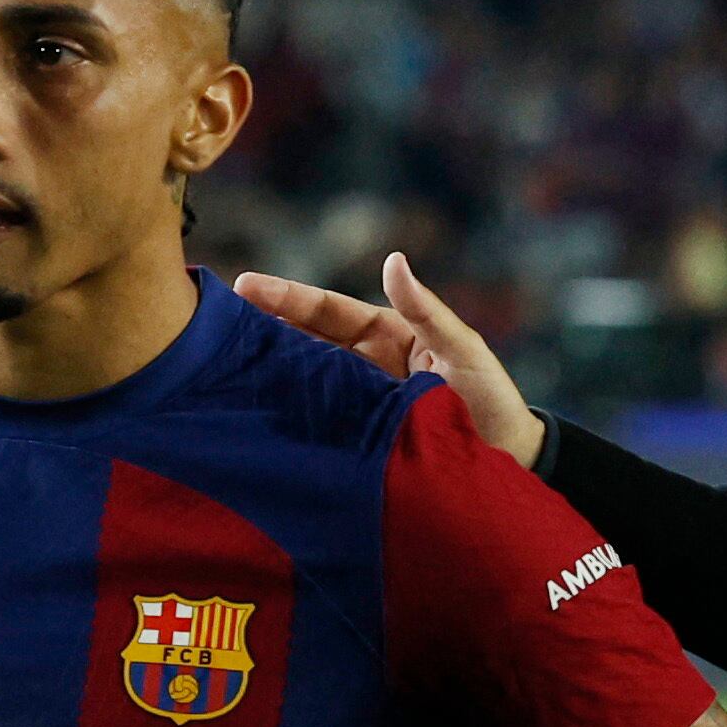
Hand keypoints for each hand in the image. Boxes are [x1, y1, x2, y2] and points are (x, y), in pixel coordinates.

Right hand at [233, 252, 542, 462]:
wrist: (511, 466)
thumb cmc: (492, 402)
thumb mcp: (462, 349)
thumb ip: (426, 310)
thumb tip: (392, 260)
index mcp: (389, 336)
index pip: (329, 311)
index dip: (288, 298)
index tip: (246, 286)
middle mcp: (366, 367)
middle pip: (306, 342)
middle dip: (263, 328)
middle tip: (215, 320)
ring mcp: (359, 405)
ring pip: (306, 382)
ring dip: (270, 372)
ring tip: (224, 363)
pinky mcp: (358, 443)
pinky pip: (319, 424)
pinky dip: (289, 417)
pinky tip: (257, 414)